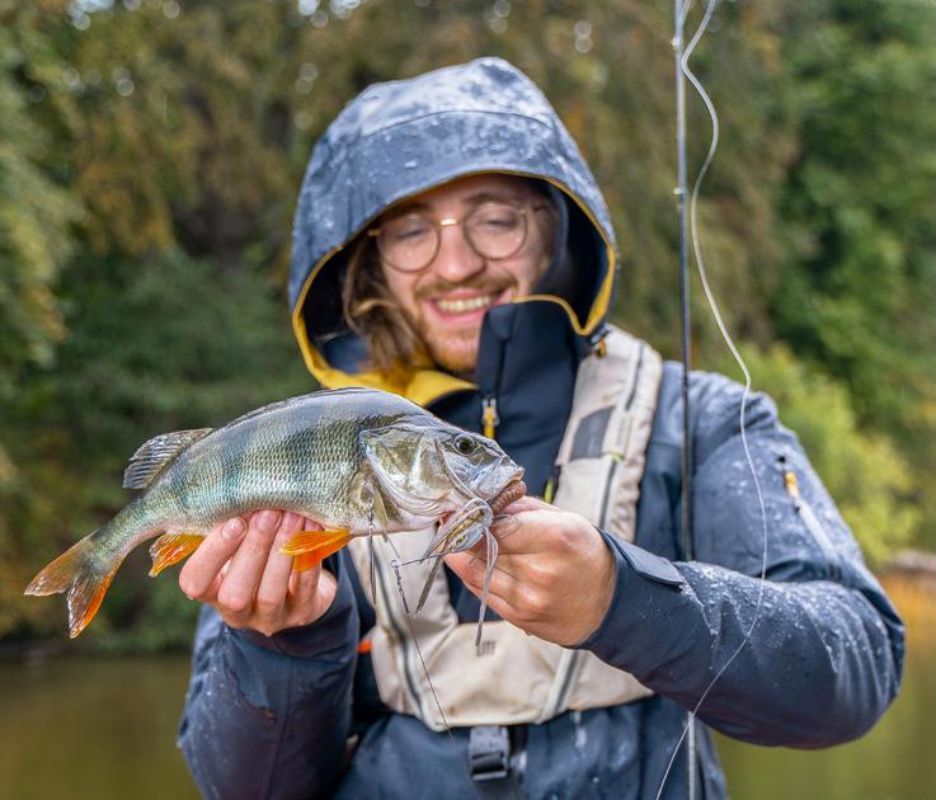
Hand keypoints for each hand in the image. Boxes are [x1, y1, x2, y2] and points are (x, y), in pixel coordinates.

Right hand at [178, 510, 336, 636]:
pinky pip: (305, 589)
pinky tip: (312, 528)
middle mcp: (236, 612)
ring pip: (269, 594)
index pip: (195, 582)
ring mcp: (270, 618)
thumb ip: (233, 526)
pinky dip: (308, 557)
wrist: (300, 587)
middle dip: (252, 550)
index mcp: (211, 591)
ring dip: (281, 550)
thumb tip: (243, 489)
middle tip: (268, 514)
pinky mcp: (302, 614)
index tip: (234, 522)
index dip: (212, 554)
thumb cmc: (259, 555)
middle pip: (234, 593)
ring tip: (292, 516)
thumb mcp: (238, 544)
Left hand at [444, 496, 615, 646]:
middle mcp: (540, 571)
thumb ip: (522, 508)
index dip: (470, 517)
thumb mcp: (564, 518)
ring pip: (474, 572)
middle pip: (480, 549)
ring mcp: (529, 599)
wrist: (609, 602)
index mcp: (554, 538)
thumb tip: (483, 500)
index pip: (495, 526)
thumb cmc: (585, 553)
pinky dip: (472, 574)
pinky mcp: (520, 618)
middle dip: (461, 532)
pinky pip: (482, 593)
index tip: (457, 508)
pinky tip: (470, 560)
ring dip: (459, 553)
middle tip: (450, 519)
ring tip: (454, 537)